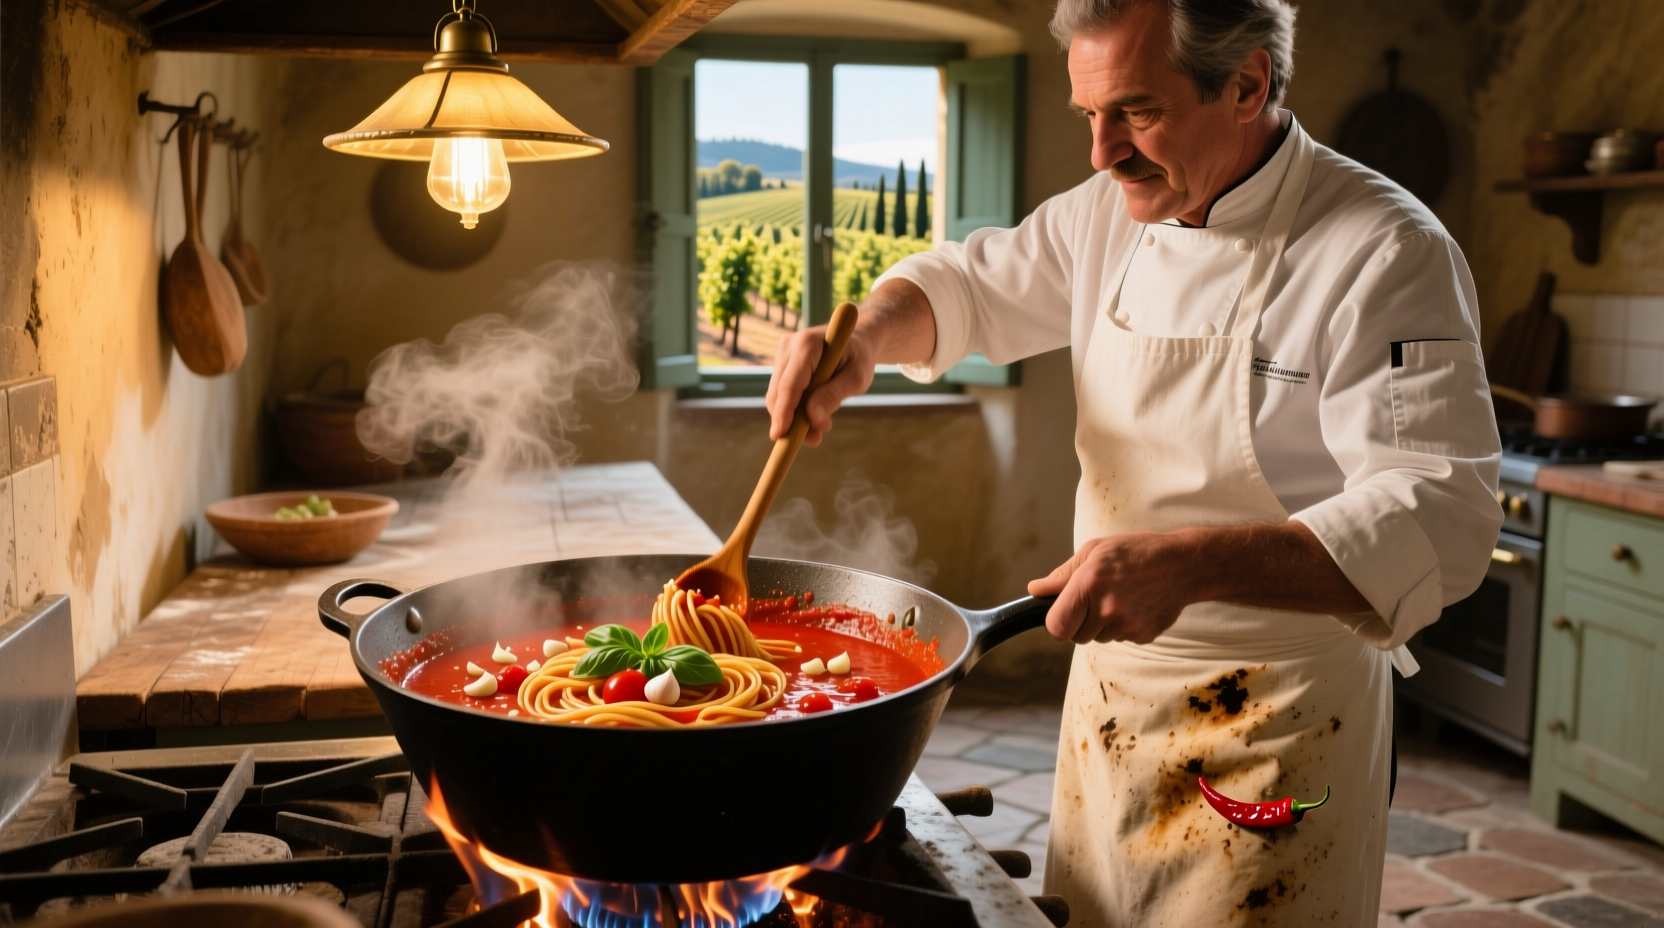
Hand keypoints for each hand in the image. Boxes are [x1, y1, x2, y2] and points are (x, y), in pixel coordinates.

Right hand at [766, 325, 875, 444]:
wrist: (858, 340)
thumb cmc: (860, 357)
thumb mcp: (857, 378)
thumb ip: (834, 395)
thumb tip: (811, 417)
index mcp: (807, 344)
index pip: (790, 385)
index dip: (784, 412)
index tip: (779, 435)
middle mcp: (789, 346)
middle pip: (779, 393)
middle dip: (792, 420)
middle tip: (816, 439)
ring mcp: (783, 354)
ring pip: (778, 396)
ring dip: (796, 417)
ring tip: (823, 426)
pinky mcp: (783, 364)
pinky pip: (783, 393)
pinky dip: (795, 409)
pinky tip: (815, 416)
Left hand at [1026, 533, 1197, 643]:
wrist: (1183, 564)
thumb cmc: (1136, 552)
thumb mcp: (1095, 551)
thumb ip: (1063, 574)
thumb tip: (1036, 590)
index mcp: (1089, 584)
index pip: (1056, 627)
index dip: (1057, 623)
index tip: (1063, 615)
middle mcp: (1107, 608)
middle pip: (1076, 636)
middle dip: (1081, 622)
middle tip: (1098, 599)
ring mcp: (1127, 625)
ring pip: (1099, 638)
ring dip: (1103, 624)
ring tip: (1121, 597)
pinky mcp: (1144, 636)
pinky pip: (1121, 639)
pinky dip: (1124, 627)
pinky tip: (1136, 604)